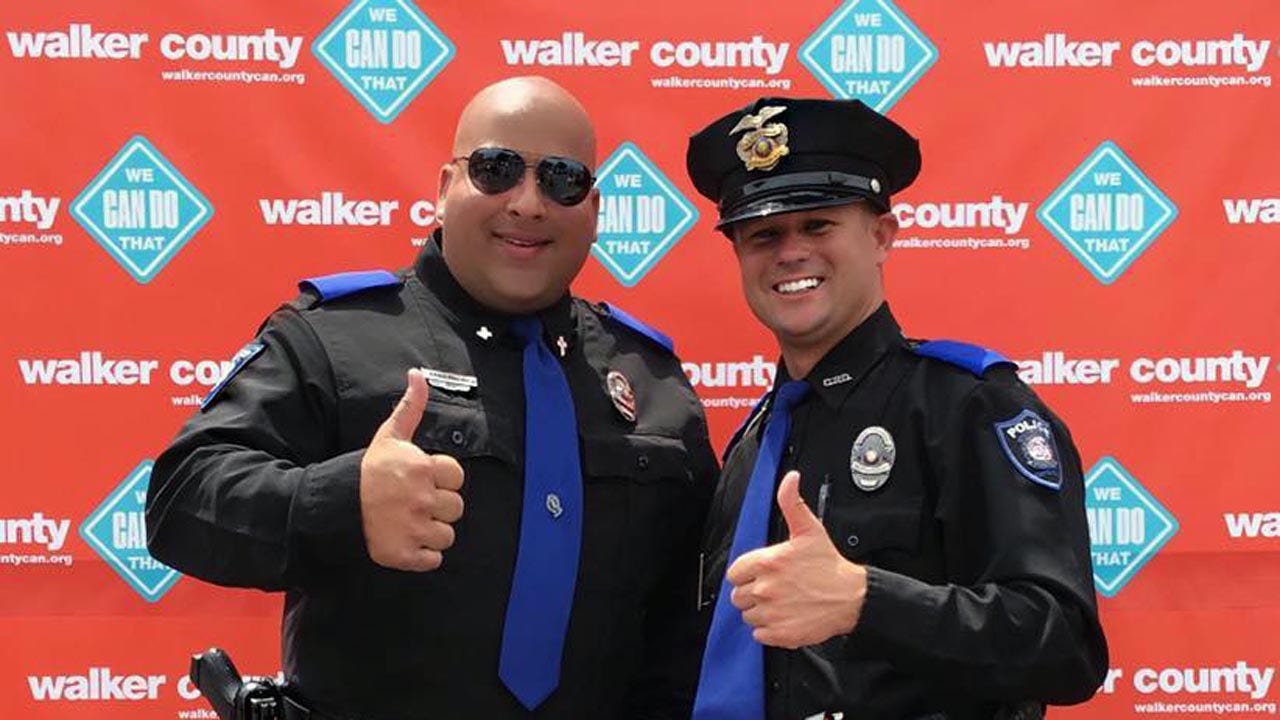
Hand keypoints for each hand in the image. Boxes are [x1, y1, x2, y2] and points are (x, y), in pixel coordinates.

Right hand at [359, 368, 464, 570]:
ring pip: (447, 535)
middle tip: (413, 503)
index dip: (442, 480)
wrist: (333, 505)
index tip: (422, 480)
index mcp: (422, 469)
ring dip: (431, 532)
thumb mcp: (389, 435)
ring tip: (408, 522)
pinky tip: (405, 540)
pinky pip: (433, 560)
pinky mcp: (404, 554)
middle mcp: (421, 499)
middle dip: (438, 507)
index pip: (457, 477)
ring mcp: (413, 528)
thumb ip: (410, 407)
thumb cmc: (366, 470)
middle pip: (456, 508)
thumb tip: (417, 374)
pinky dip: (422, 555)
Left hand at [726, 471, 866, 648]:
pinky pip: (759, 634)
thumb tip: (790, 480)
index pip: (734, 573)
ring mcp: (772, 613)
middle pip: (738, 596)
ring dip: (760, 611)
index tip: (761, 574)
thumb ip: (791, 503)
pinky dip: (768, 629)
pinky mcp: (780, 633)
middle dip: (752, 592)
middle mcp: (765, 589)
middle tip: (773, 588)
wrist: (851, 597)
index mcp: (766, 563)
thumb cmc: (829, 565)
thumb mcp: (809, 529)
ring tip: (780, 602)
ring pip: (748, 616)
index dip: (746, 574)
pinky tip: (783, 617)